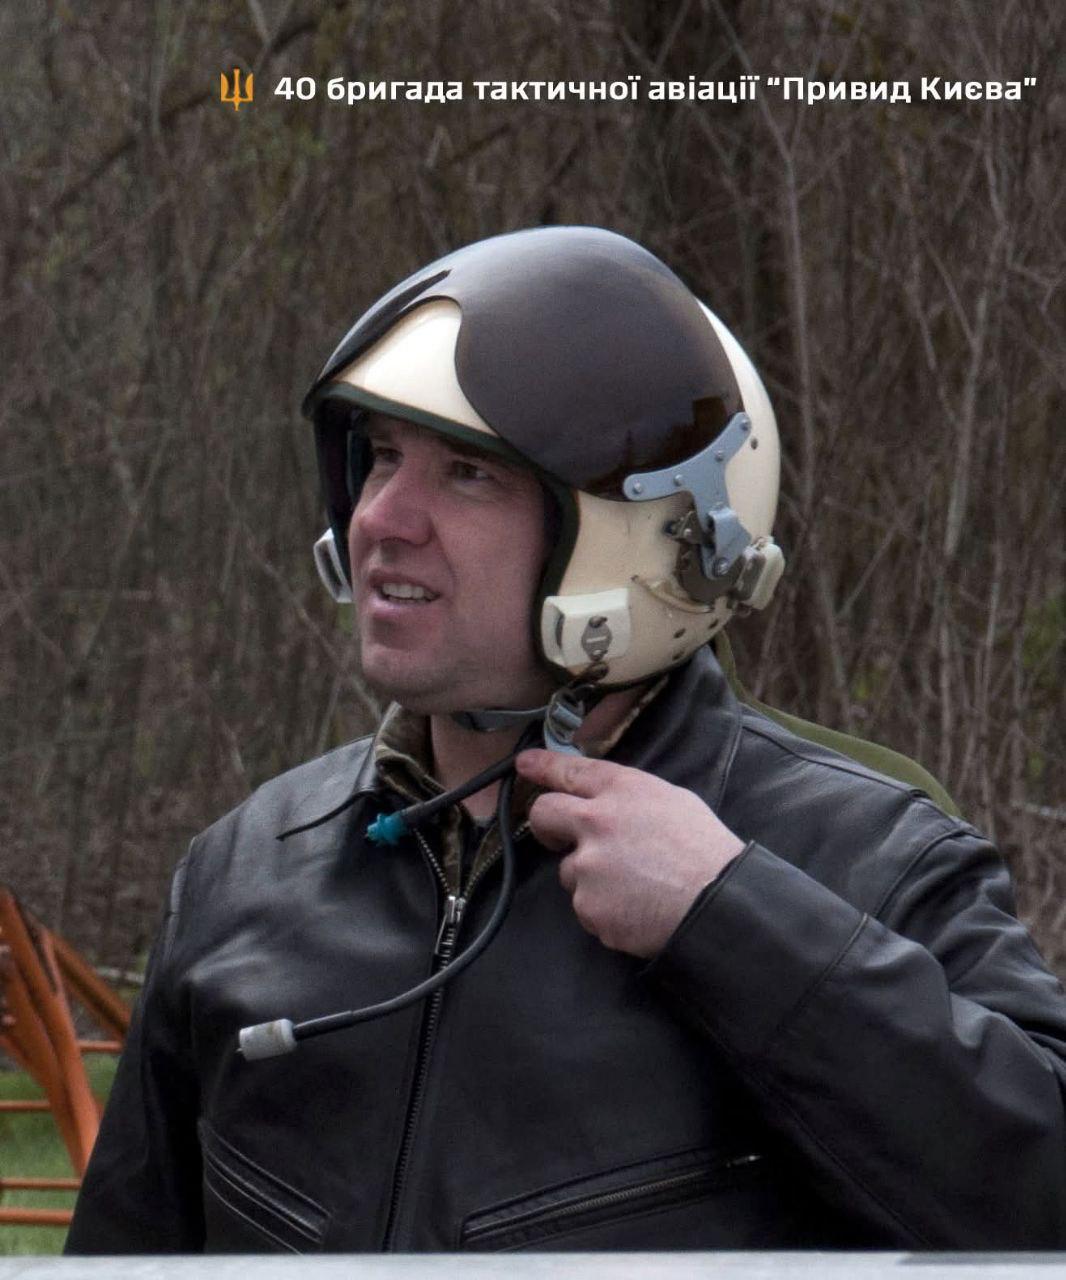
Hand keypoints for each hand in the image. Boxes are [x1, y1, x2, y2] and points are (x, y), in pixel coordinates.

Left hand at [514, 749, 744, 957]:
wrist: (718, 905)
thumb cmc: (705, 851)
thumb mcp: (673, 802)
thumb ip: (630, 798)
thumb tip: (607, 803)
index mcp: (621, 791)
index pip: (571, 771)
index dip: (543, 766)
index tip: (524, 764)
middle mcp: (596, 823)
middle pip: (544, 814)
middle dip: (547, 825)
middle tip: (561, 837)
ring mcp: (588, 868)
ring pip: (570, 870)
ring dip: (591, 878)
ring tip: (634, 886)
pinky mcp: (589, 908)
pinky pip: (587, 907)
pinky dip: (605, 910)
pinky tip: (636, 909)